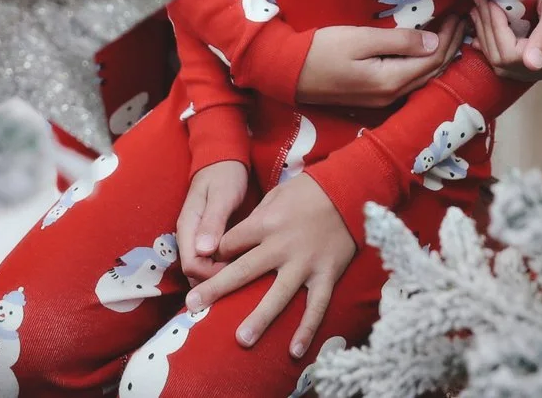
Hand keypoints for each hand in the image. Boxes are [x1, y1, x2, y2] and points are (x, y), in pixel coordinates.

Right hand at [177, 159, 252, 283]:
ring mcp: (199, 239)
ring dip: (222, 275)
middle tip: (244, 276)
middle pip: (196, 273)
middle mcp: (190, 237)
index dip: (210, 275)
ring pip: (204, 269)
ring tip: (247, 275)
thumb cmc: (224, 175)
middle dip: (216, 280)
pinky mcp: (210, 239)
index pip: (191, 266)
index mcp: (188, 227)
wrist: (224, 160)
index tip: (234, 272)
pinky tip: (245, 266)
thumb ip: (212, 222)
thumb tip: (203, 251)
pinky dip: (226, 266)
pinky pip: (214, 260)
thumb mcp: (221, 196)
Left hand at [186, 173, 356, 356]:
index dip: (215, 255)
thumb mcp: (276, 195)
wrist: (349, 190)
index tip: (207, 267)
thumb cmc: (308, 191)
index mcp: (266, 223)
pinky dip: (307, 329)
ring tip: (241, 340)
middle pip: (243, 270)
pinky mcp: (326, 274)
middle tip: (192, 305)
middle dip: (216, 289)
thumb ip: (255, 219)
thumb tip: (231, 241)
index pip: (230, 244)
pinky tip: (294, 351)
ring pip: (278, 295)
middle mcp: (281, 246)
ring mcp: (305, 263)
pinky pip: (316, 306)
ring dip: (259, 318)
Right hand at [294, 22, 463, 107]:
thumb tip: (434, 42)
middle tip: (461, 21)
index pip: (433, 60)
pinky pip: (409, 82)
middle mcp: (391, 96)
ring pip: (422, 79)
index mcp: (391, 81)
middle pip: (432, 72)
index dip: (449, 38)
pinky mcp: (373, 97)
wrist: (288, 72)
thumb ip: (398, 41)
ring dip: (439, 57)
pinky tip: (426, 52)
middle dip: (450, 47)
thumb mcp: (360, 39)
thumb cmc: (321, 50)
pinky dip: (424, 66)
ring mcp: (382, 100)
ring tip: (450, 35)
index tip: (457, 15)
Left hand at [470, 0, 541, 81]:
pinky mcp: (535, 59)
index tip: (490, 1)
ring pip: (500, 61)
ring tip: (479, 6)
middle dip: (487, 28)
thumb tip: (532, 65)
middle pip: (503, 60)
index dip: (495, 29)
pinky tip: (483, 22)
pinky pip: (505, 59)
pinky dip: (490, 41)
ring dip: (485, 33)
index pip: (511, 54)